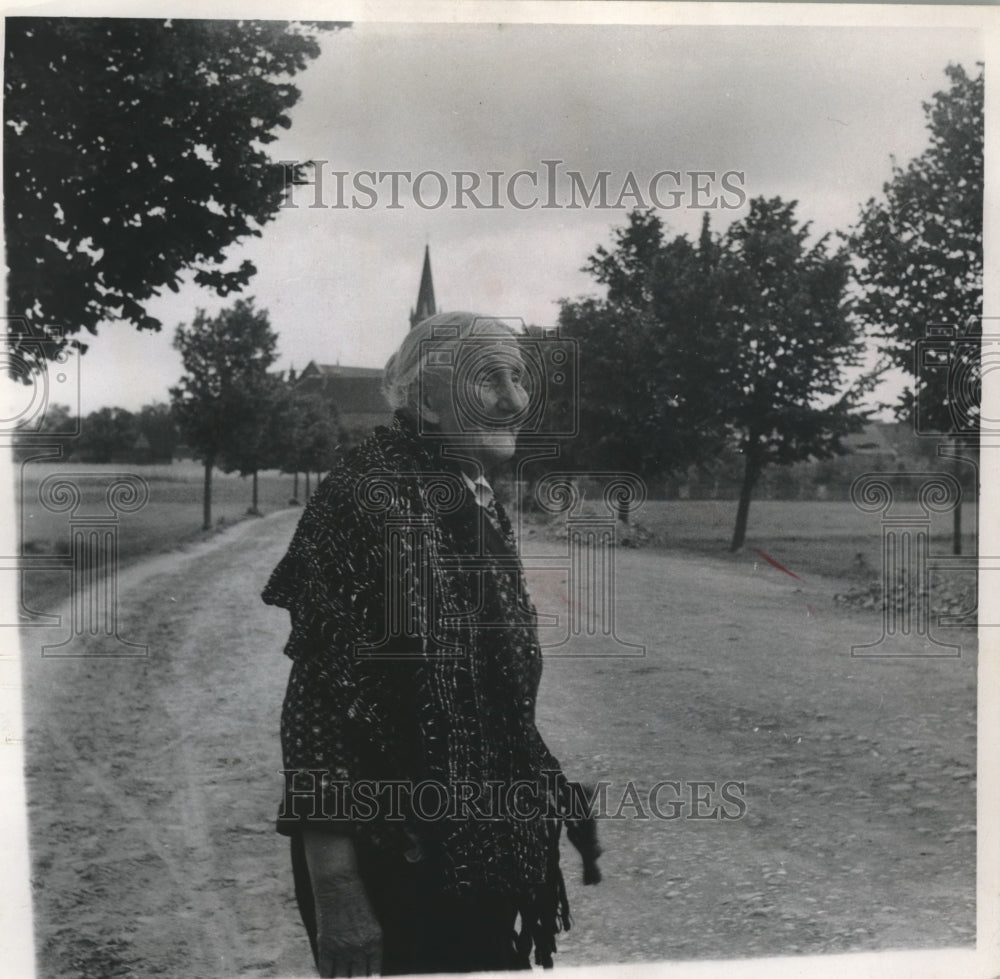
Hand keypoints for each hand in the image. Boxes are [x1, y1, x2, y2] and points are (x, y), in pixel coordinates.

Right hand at [303, 831, 382, 976]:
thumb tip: (366, 972)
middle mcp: (360, 948)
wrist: (338, 885)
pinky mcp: (325, 946)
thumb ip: (369, 949)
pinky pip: (326, 972)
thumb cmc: (357, 903)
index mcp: (375, 942)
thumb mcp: (370, 925)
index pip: (373, 975)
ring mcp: (341, 948)